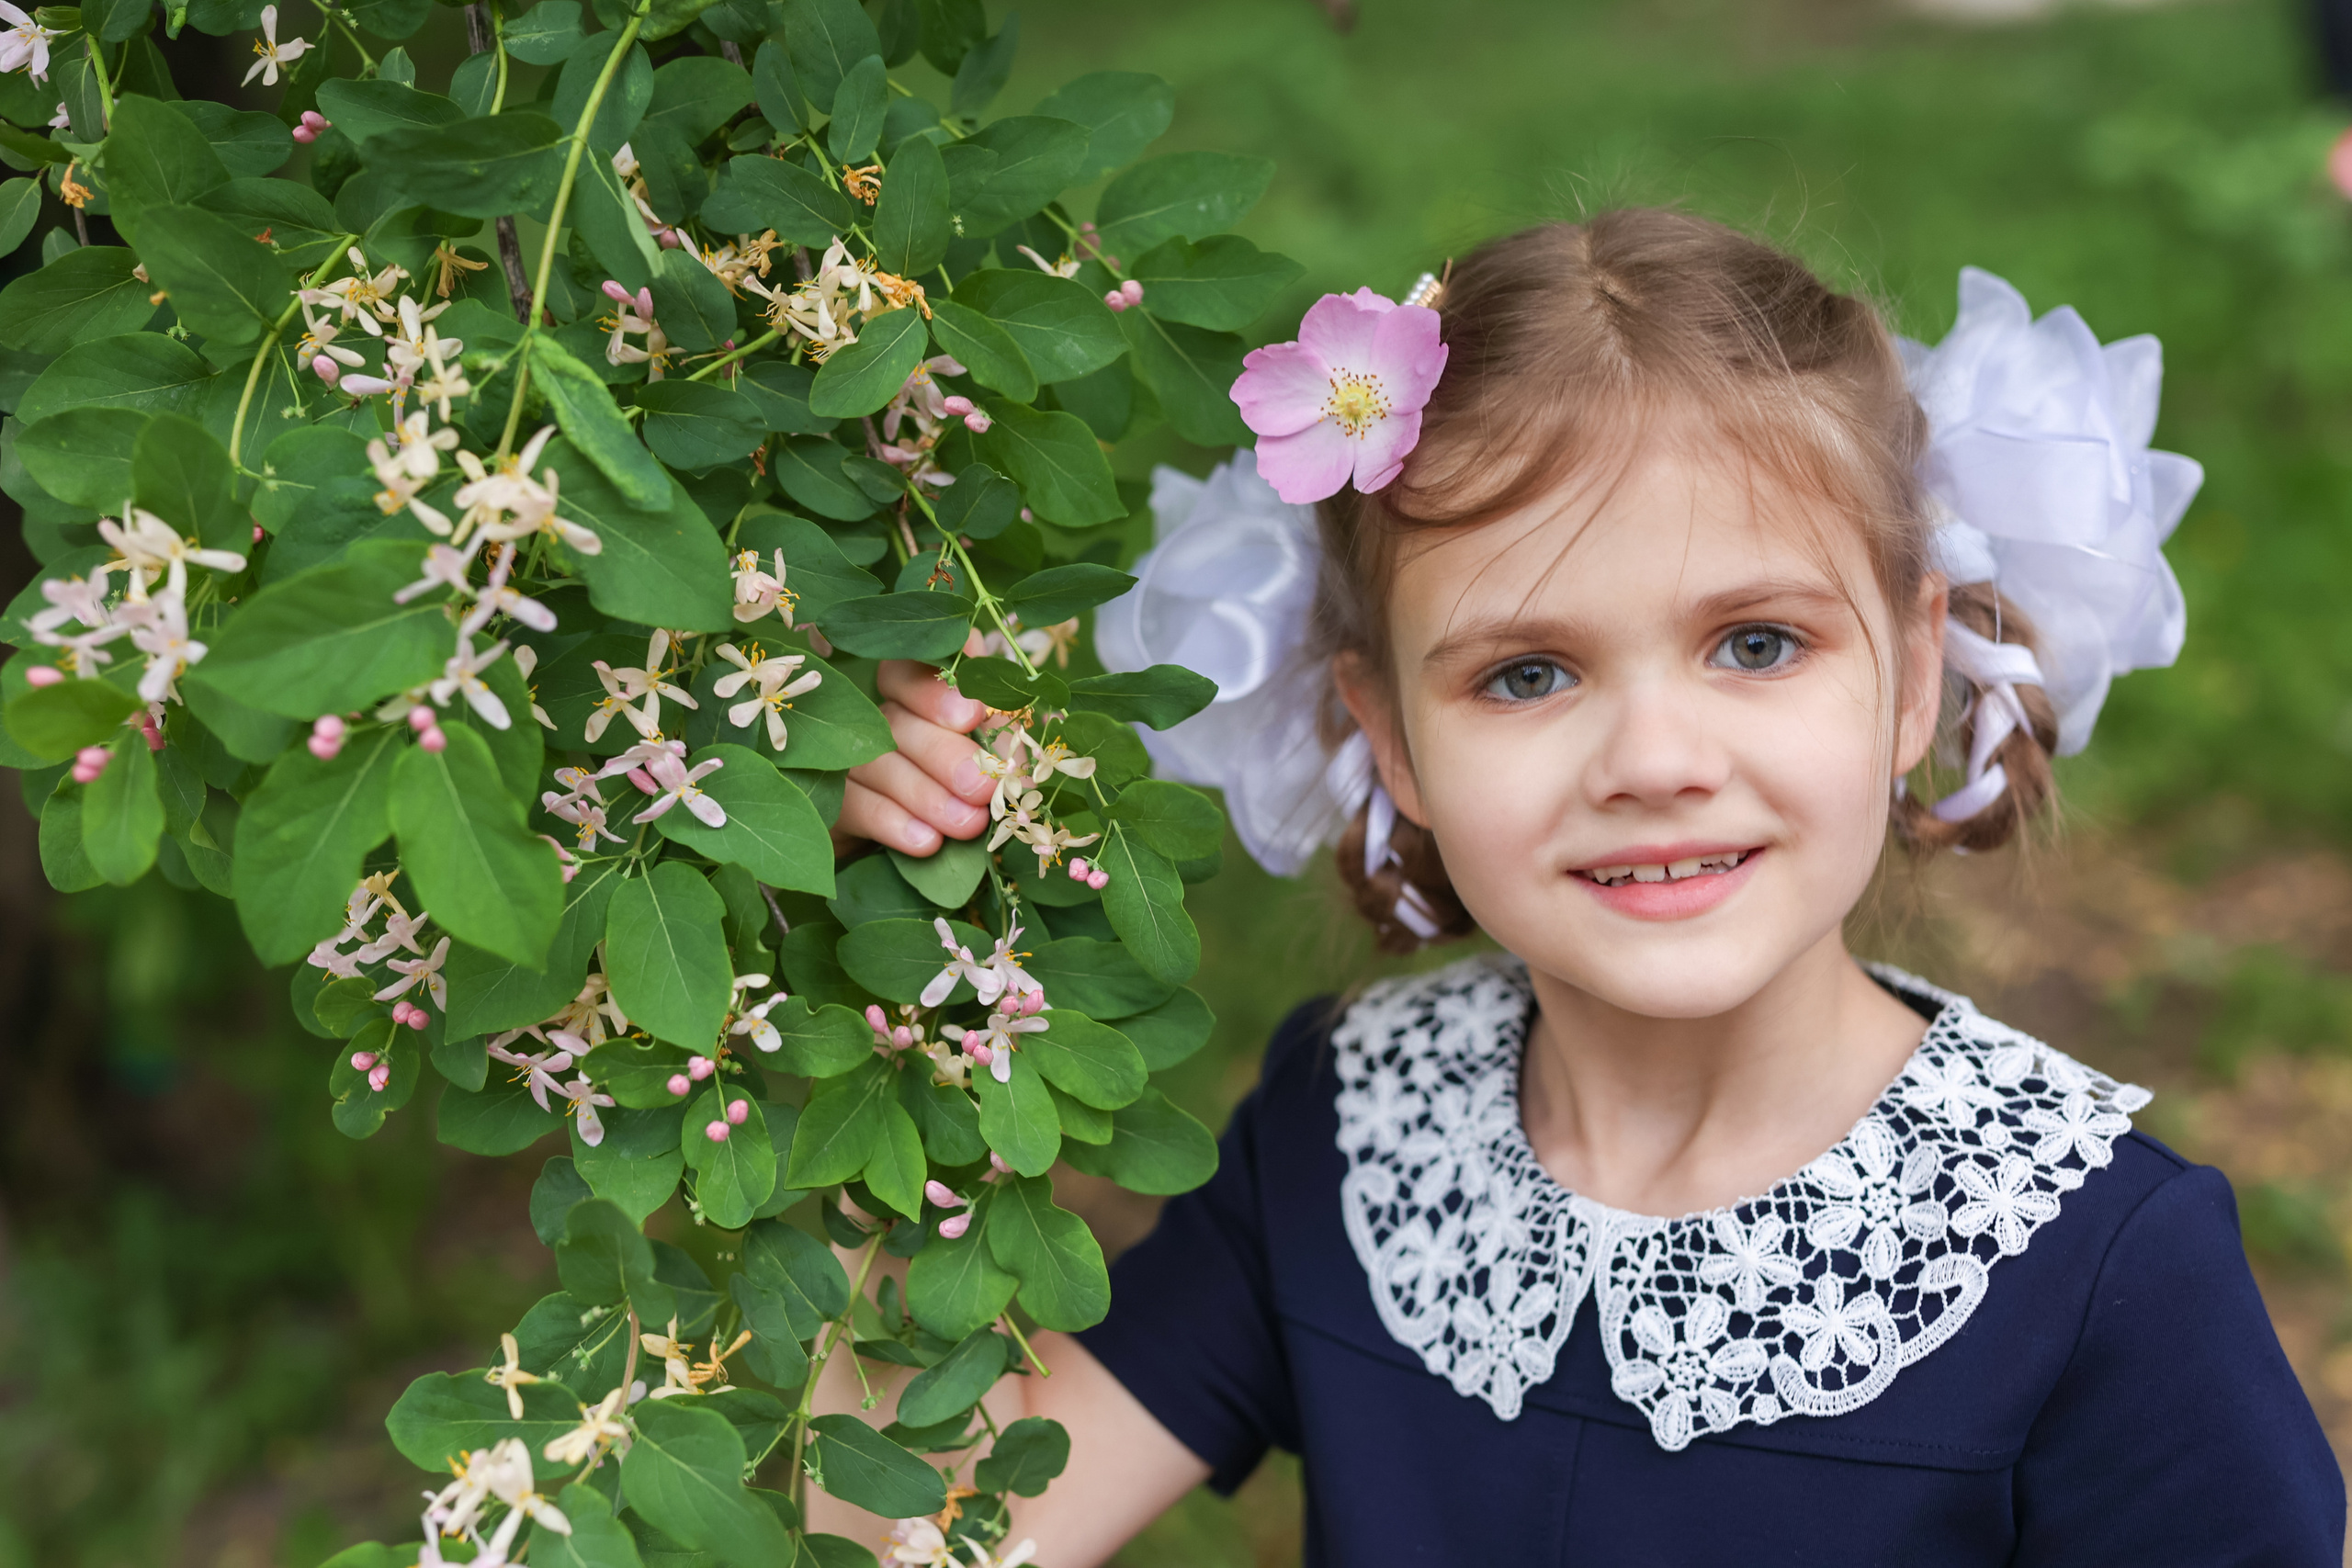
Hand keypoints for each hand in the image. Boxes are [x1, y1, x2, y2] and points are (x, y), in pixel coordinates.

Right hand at [832, 648, 995, 857]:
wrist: (925, 848)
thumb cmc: (969, 790)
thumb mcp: (993, 760)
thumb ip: (1002, 747)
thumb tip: (1019, 766)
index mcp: (916, 694)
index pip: (913, 669)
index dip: (938, 688)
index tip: (972, 713)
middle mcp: (878, 719)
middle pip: (899, 720)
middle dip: (945, 754)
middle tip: (981, 786)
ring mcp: (849, 760)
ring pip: (879, 764)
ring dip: (927, 796)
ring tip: (967, 824)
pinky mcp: (836, 803)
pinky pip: (858, 807)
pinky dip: (895, 824)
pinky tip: (927, 841)